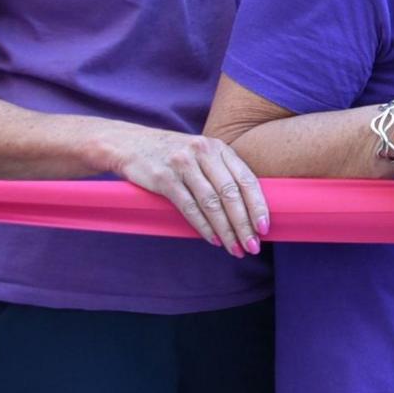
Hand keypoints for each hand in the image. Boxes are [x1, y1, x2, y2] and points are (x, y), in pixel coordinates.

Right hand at [112, 129, 270, 257]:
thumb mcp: (201, 154)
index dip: (258, 205)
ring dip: (226, 230)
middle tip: (253, 246)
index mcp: (219, 148)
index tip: (265, 228)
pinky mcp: (164, 178)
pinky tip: (213, 239)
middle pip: (231, 194)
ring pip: (212, 203)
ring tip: (235, 248)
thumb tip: (248, 208)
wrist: (128, 144)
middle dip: (245, 224)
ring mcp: (183, 164)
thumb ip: (222, 172)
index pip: (247, 179)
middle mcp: (204, 153)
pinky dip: (204, 226)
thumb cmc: (172, 155)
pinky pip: (189, 207)